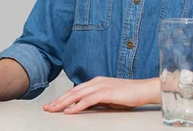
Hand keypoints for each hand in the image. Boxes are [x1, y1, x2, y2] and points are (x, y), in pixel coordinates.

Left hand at [42, 76, 158, 113]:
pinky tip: (69, 111)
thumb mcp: (109, 98)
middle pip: (73, 92)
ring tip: (54, 109)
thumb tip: (84, 106)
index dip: (63, 97)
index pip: (76, 90)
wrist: (144, 89)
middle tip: (48, 108)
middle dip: (59, 100)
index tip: (54, 104)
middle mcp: (96, 82)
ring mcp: (101, 86)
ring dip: (64, 103)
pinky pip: (88, 100)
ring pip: (77, 95)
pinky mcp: (106, 92)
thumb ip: (96, 100)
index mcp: (96, 82)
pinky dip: (77, 106)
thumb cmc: (129, 94)